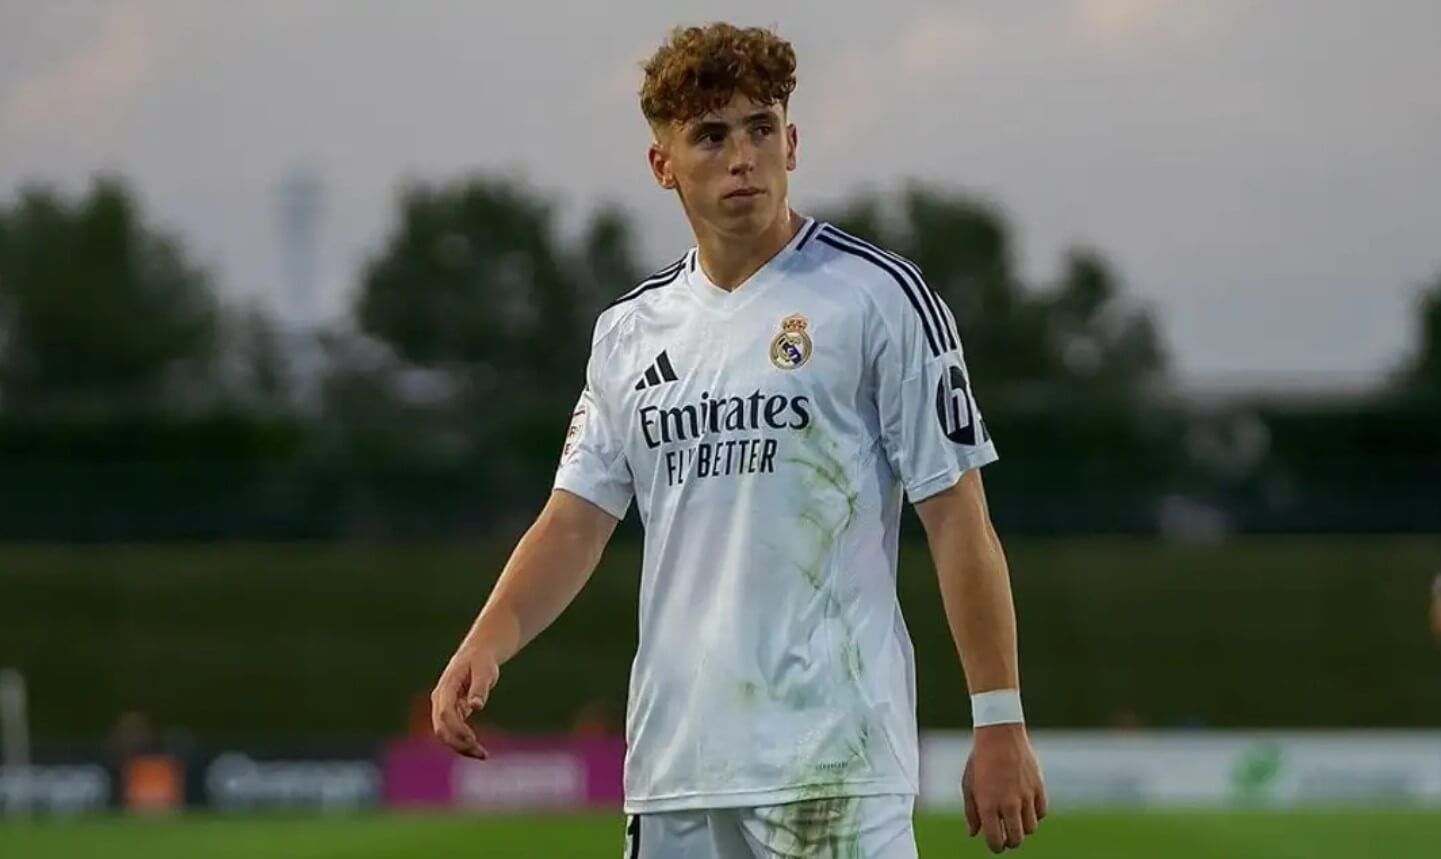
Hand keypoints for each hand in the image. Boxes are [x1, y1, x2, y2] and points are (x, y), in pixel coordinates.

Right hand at [430, 643, 499, 758]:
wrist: (477, 655)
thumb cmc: (482, 660)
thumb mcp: (484, 670)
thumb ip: (480, 687)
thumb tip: (476, 706)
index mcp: (446, 687)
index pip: (445, 713)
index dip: (456, 728)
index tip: (473, 739)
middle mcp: (440, 699)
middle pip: (441, 728)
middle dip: (458, 743)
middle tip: (481, 753)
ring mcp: (443, 707)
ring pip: (445, 733)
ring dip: (461, 746)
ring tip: (483, 755)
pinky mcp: (451, 713)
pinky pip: (453, 732)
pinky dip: (463, 742)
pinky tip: (478, 750)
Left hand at [962, 724, 1046, 852]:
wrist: (999, 734)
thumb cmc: (980, 760)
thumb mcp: (968, 785)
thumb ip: (971, 812)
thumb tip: (975, 833)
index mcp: (988, 805)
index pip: (996, 841)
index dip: (996, 847)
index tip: (995, 844)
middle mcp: (1008, 803)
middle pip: (1016, 839)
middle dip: (1010, 841)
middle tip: (1006, 835)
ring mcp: (1026, 796)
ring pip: (1031, 828)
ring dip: (1023, 827)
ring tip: (1015, 818)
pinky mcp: (1039, 787)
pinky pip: (1041, 812)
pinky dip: (1035, 813)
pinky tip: (1026, 806)